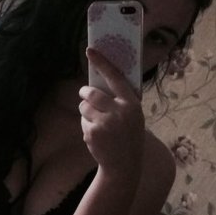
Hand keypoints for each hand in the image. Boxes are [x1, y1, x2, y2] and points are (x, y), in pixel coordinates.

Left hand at [78, 47, 144, 178]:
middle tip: (85, 94)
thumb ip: (120, 100)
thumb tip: (100, 83)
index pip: (115, 77)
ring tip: (98, 122)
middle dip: (85, 93)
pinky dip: (86, 125)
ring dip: (86, 111)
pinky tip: (97, 136)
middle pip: (91, 93)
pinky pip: (82, 121)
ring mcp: (104, 123)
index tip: (90, 50)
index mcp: (132, 103)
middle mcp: (118, 111)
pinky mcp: (91, 133)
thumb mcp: (133, 116)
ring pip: (84, 107)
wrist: (124, 165)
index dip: (102, 62)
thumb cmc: (128, 136)